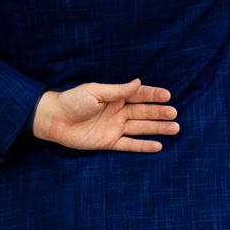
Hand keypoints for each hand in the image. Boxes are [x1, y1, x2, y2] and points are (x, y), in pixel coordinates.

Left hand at [33, 81, 177, 152]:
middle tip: (174, 113)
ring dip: (158, 128)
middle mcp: (118, 112)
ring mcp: (115, 128)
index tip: (167, 96)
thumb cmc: (72, 101)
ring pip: (141, 128)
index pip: (139, 95)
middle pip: (144, 112)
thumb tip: (138, 82)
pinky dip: (143, 146)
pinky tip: (158, 146)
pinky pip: (130, 145)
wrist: (54, 120)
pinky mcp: (109, 142)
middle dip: (160, 113)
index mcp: (115, 97)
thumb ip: (117, 90)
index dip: (153, 95)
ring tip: (175, 128)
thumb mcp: (95, 91)